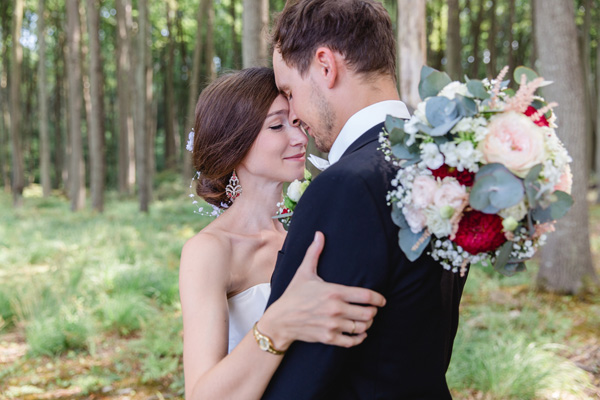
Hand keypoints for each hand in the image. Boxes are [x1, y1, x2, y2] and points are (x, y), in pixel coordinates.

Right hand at [259, 232, 385, 350]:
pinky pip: (351, 341)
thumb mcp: (304, 272)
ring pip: (362, 327)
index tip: (382, 300)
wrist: (280, 320)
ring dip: (367, 324)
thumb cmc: (293, 295)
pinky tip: (360, 333)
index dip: (378, 299)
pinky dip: (359, 338)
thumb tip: (319, 234)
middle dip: (373, 311)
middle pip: (368, 313)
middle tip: (372, 310)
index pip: (366, 296)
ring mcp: (333, 325)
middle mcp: (336, 309)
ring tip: (366, 320)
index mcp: (334, 292)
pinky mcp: (329, 338)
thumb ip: (314, 253)